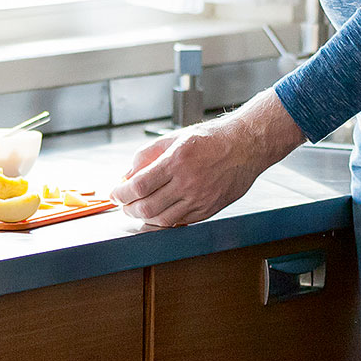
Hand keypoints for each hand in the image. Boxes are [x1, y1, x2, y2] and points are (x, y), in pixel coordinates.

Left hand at [109, 93, 304, 226]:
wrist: (245, 146)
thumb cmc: (211, 139)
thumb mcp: (174, 137)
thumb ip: (147, 155)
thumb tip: (126, 174)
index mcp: (177, 160)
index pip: (138, 186)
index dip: (121, 194)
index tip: (115, 193)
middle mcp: (188, 182)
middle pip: (147, 207)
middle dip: (129, 209)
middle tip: (124, 204)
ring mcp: (199, 199)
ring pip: (162, 220)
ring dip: (144, 218)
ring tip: (139, 209)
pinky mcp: (208, 210)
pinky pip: (179, 222)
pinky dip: (163, 221)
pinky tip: (159, 212)